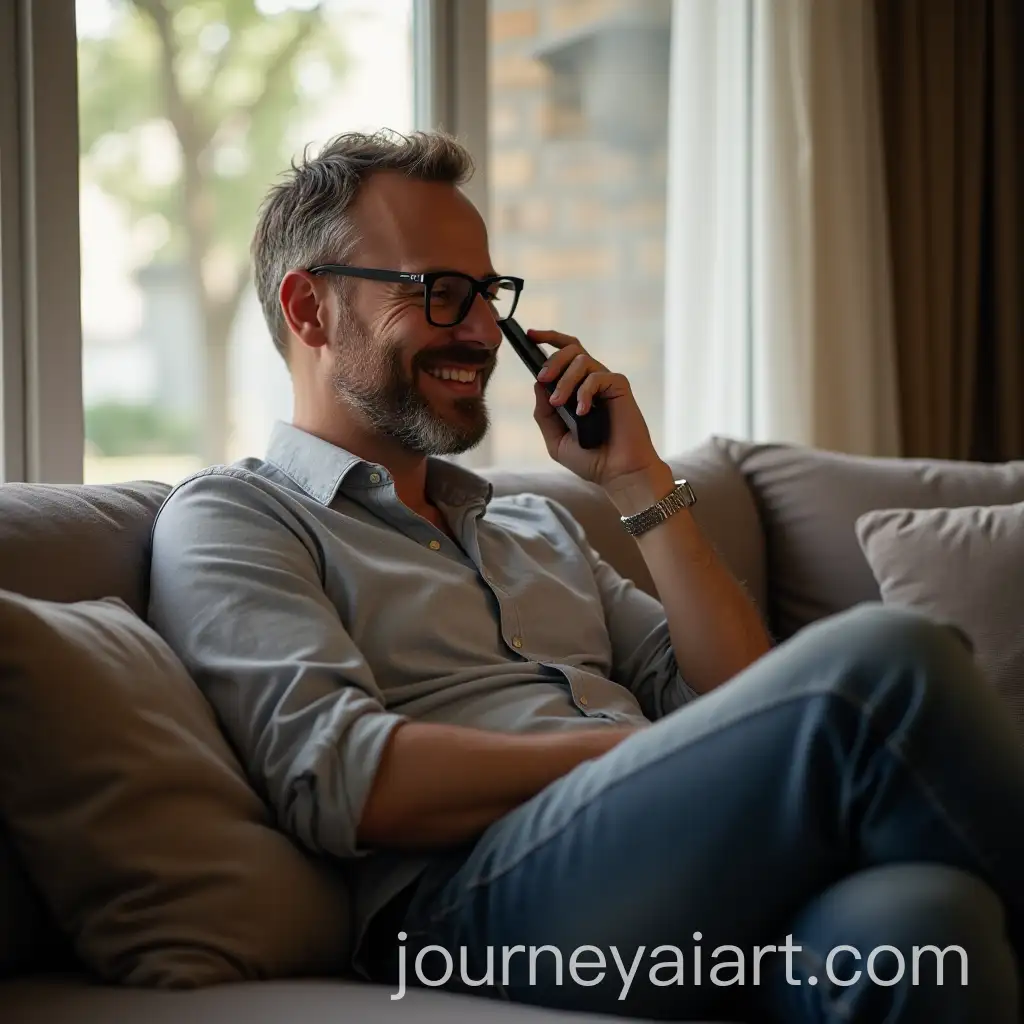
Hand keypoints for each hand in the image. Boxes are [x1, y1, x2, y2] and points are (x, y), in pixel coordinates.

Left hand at [527, 328, 664, 489]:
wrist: (618, 473)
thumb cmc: (591, 459)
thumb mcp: (556, 438)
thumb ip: (545, 412)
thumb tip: (539, 383)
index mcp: (576, 389)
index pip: (564, 354)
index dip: (548, 339)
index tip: (530, 334)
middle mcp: (591, 382)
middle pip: (571, 349)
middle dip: (553, 359)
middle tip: (544, 378)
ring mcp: (606, 383)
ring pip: (582, 360)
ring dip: (566, 380)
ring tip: (560, 402)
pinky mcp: (620, 386)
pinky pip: (598, 376)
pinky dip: (585, 392)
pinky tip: (583, 412)